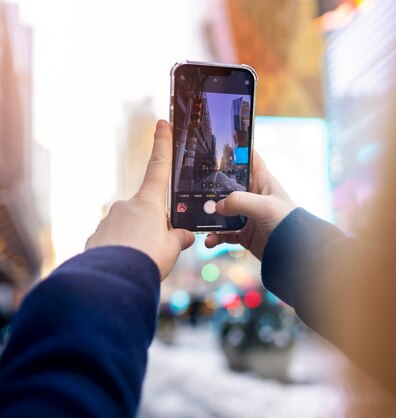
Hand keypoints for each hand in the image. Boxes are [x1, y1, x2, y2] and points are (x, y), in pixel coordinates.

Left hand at [85, 120, 194, 278]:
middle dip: (155, 227)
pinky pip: (116, 242)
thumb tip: (183, 236)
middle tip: (161, 249)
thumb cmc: (147, 259)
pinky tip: (128, 267)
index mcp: (148, 202)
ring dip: (139, 242)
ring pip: (131, 229)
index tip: (161, 123)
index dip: (162, 144)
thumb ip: (178, 238)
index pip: (159, 167)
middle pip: (147, 211)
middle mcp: (126, 206)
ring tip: (144, 263)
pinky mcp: (97, 238)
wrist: (111, 280)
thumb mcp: (172, 248)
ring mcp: (109, 221)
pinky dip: (124, 252)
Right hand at [204, 152, 295, 259]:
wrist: (293, 252)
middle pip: (229, 186)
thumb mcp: (264, 206)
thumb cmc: (286, 223)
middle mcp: (254, 196)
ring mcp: (248, 215)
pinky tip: (210, 240)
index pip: (250, 159)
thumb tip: (217, 206)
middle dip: (213, 189)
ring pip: (223, 211)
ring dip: (211, 217)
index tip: (220, 147)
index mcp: (263, 182)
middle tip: (197, 191)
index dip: (238, 151)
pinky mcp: (244, 233)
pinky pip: (225, 233)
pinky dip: (216, 236)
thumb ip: (239, 201)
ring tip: (201, 221)